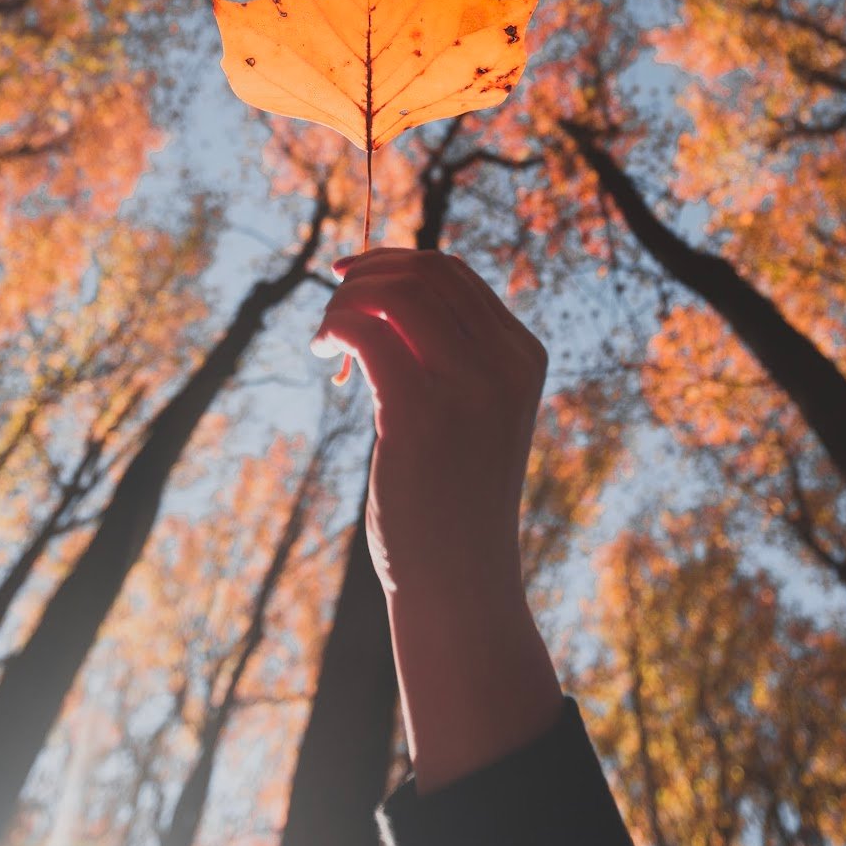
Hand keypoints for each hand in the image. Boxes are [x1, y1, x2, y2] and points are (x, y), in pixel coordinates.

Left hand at [312, 248, 561, 791]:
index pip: (455, 273)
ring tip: (325, 337)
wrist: (461, 585)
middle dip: (367, 273)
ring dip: (345, 302)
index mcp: (523, 357)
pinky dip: (333, 328)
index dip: (395, 261)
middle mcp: (504, 363)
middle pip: (424, 272)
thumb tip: (388, 293)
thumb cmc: (455, 502)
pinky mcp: (419, 412)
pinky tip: (323, 353)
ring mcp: (466, 386)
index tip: (354, 275)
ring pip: (394, 293)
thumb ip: (453, 356)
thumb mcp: (474, 414)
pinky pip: (364, 332)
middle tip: (332, 301)